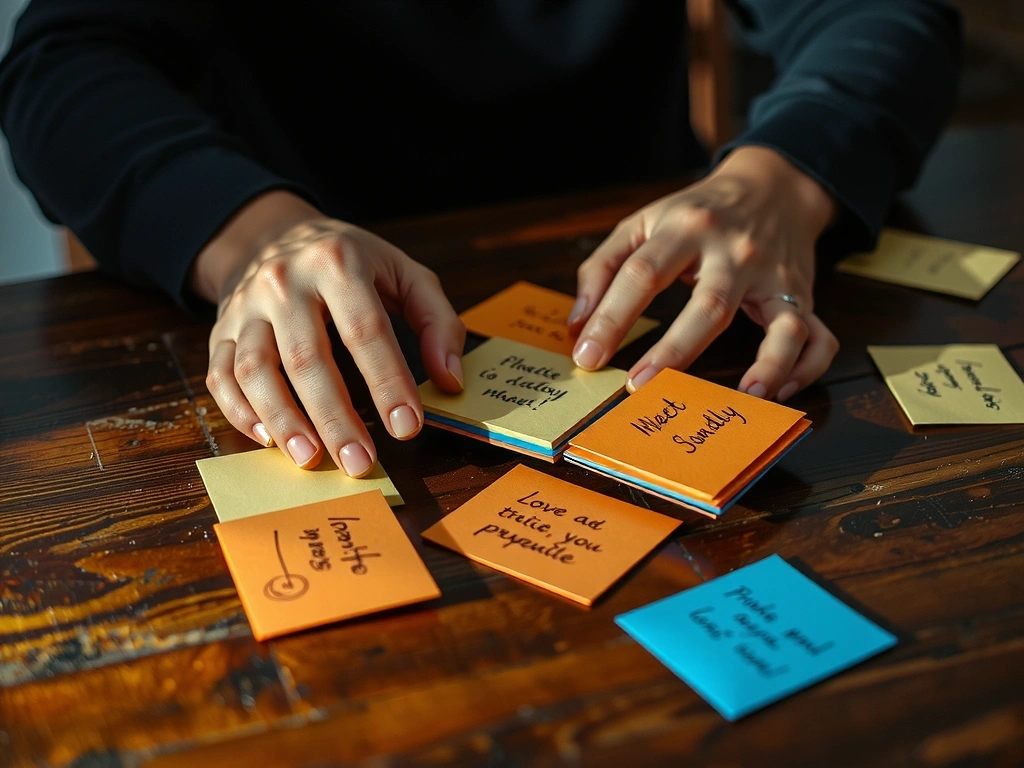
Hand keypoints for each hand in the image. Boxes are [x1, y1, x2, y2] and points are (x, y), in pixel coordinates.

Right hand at [192, 191, 464, 474]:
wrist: (273, 233)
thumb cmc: (349, 262)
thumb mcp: (403, 273)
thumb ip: (437, 322)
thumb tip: (450, 380)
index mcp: (338, 263)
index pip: (365, 330)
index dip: (387, 382)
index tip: (407, 427)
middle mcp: (285, 282)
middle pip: (307, 357)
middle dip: (335, 417)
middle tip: (360, 463)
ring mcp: (245, 307)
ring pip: (255, 370)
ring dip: (283, 420)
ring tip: (311, 459)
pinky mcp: (219, 330)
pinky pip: (221, 376)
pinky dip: (240, 412)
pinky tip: (269, 440)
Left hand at [568, 146, 838, 401]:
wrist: (772, 184)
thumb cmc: (695, 213)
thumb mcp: (642, 223)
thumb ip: (603, 268)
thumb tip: (577, 326)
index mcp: (685, 229)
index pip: (643, 274)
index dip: (611, 317)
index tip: (586, 355)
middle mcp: (735, 252)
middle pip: (709, 304)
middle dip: (674, 349)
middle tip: (639, 386)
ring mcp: (775, 276)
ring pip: (780, 324)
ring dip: (766, 365)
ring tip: (740, 399)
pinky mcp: (802, 295)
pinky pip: (817, 337)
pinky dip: (805, 368)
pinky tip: (777, 393)